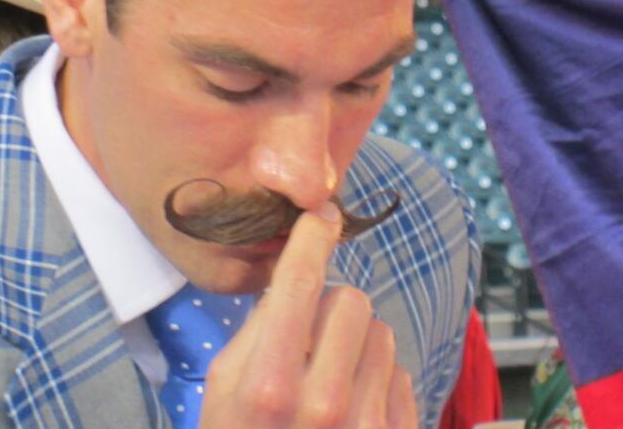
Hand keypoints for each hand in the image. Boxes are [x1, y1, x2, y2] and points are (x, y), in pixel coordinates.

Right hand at [200, 204, 416, 427]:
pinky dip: (378, 383)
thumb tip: (297, 275)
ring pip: (382, 335)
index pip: (302, 282)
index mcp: (269, 386)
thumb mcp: (221, 392)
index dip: (313, 237)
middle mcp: (323, 405)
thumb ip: (259, 331)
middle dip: (332, 311)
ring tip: (330, 384)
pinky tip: (351, 413)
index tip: (321, 215)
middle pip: (351, 301)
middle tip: (310, 341)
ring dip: (358, 348)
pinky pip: (401, 376)